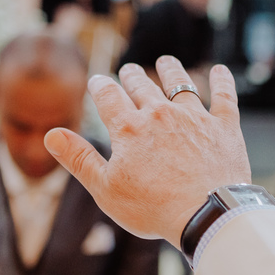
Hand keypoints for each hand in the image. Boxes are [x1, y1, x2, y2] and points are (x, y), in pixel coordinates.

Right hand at [44, 57, 251, 246]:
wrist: (206, 213)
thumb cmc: (153, 207)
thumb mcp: (106, 188)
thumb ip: (79, 158)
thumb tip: (51, 134)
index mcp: (128, 128)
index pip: (108, 96)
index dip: (100, 86)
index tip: (97, 80)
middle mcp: (160, 114)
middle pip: (142, 86)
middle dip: (133, 76)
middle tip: (129, 69)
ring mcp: (194, 118)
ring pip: (180, 84)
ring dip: (171, 70)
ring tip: (166, 61)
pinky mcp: (223, 127)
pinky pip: (224, 96)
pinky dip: (222, 81)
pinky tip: (220, 70)